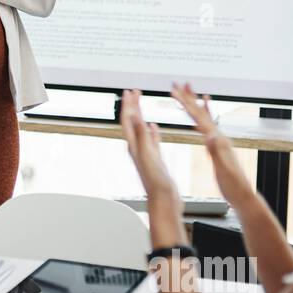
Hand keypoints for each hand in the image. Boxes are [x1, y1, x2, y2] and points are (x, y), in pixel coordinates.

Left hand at [118, 89, 181, 220]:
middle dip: (132, 106)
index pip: (128, 120)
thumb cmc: (156, 183)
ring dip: (140, 116)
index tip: (130, 91)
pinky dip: (151, 132)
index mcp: (134, 146)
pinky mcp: (155, 160)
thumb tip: (134, 116)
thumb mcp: (148, 155)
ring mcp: (146, 154)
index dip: (128, 105)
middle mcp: (137, 149)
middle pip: (132, 122)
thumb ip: (141, 136)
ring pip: (140, 130)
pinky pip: (151, 141)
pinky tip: (153, 128)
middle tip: (134, 92)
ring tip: (141, 104)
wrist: (164, 201)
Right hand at [169, 82, 256, 207]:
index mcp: (218, 141)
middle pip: (201, 112)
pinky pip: (208, 126)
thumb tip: (210, 135)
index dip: (186, 103)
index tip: (174, 91)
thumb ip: (216, 152)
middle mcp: (219, 137)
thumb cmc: (233, 185)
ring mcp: (220, 140)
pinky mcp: (218, 146)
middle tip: (178, 83)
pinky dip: (204, 116)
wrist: (243, 195)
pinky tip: (203, 112)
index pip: (199, 118)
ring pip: (204, 116)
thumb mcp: (223, 169)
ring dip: (195, 102)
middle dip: (189, 97)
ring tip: (189, 90)